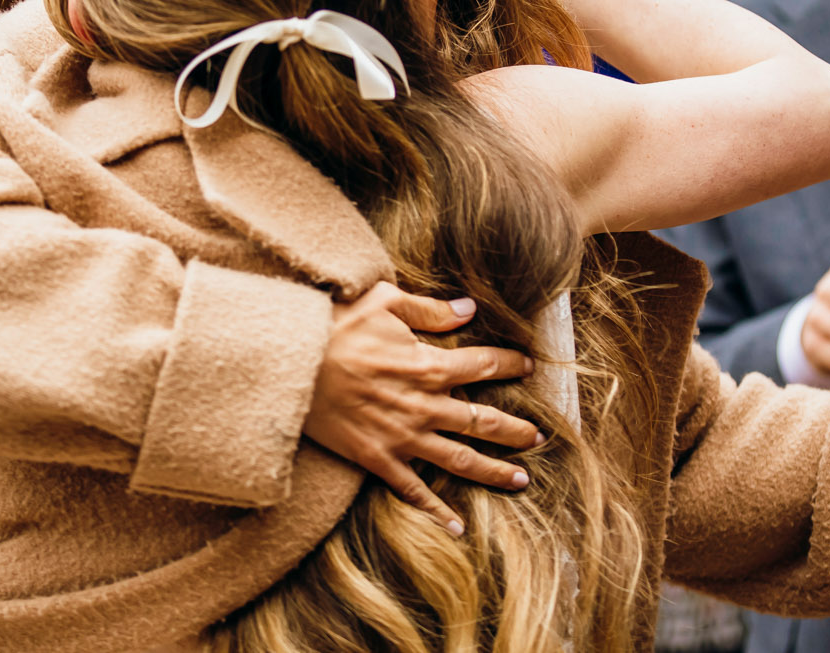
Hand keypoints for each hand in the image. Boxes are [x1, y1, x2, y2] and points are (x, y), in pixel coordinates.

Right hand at [302, 282, 540, 536]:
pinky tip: (457, 526)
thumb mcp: (384, 302)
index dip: (510, 363)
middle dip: (515, 430)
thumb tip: (470, 309)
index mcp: (429, 364)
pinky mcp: (378, 460)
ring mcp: (403, 437)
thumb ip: (431, 309)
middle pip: (483, 421)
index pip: (484, 365)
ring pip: (460, 460)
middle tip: (538, 437)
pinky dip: (437, 511)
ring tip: (521, 480)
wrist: (290, 365)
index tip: (529, 365)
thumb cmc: (336, 327)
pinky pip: (413, 491)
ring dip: (495, 471)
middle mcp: (424, 406)